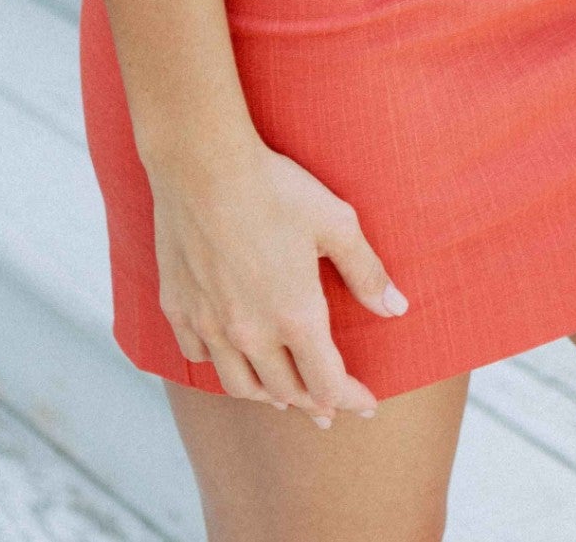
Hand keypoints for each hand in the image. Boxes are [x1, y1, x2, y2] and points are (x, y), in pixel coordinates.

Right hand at [149, 140, 408, 425]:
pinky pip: (199, 356)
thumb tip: (396, 308)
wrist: (202, 165)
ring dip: (268, 395)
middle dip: (313, 403)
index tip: (366, 404)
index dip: (350, 399)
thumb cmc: (274, 188)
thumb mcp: (336, 222)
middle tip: (327, 409)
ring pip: (241, 384)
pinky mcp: (179, 308)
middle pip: (286, 391)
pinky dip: (220, 365)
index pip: (328, 384)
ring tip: (281, 396)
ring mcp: (210, 325)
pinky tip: (228, 357)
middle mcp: (250, 333)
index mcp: (294, 317)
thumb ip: (366, 271)